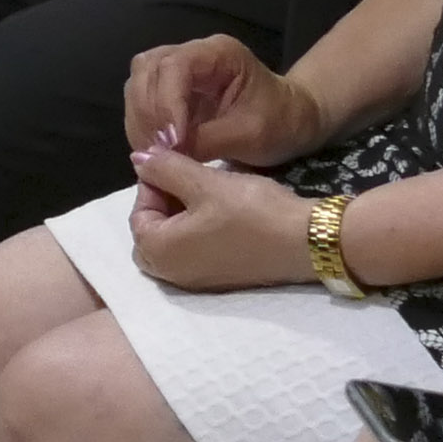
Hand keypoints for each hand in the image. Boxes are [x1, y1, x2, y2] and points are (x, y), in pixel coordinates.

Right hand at [124, 33, 324, 165]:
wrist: (293, 119)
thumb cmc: (281, 122)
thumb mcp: (250, 135)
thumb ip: (205, 141)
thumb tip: (163, 156)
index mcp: (218, 53)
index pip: (174, 67)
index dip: (166, 104)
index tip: (172, 142)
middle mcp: (192, 53)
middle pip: (147, 70)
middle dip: (148, 113)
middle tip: (158, 152)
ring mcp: (179, 69)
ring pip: (138, 83)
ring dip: (140, 119)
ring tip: (154, 153)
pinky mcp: (171, 89)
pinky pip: (142, 100)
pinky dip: (142, 125)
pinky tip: (154, 148)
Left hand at [124, 145, 316, 290]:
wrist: (306, 242)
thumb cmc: (250, 210)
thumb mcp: (204, 181)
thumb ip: (165, 169)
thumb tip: (137, 160)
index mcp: (159, 253)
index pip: (136, 214)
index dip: (152, 184)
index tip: (177, 166)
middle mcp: (172, 275)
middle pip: (150, 232)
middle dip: (162, 203)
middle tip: (188, 180)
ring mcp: (197, 281)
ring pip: (172, 243)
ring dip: (179, 215)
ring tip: (205, 190)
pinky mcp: (220, 278)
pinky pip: (192, 253)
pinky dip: (196, 231)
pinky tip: (219, 210)